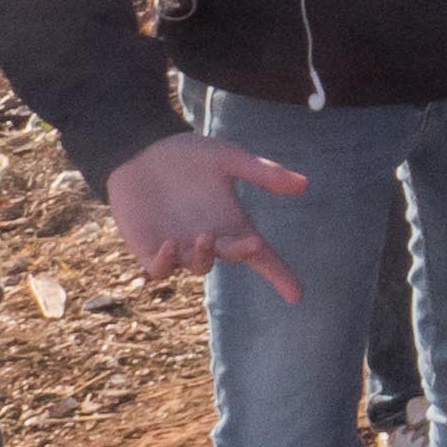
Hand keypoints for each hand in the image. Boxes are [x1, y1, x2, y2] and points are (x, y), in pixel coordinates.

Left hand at [102, 129, 309, 305]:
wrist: (142, 151)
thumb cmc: (188, 154)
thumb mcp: (229, 159)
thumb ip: (263, 173)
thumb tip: (304, 184)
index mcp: (233, 223)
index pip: (261, 256)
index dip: (279, 276)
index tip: (296, 295)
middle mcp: (211, 239)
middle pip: (233, 258)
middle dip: (244, 252)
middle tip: (253, 243)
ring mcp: (180, 248)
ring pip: (198, 266)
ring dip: (204, 256)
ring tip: (203, 237)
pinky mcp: (150, 250)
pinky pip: (160, 269)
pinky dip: (166, 263)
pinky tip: (170, 244)